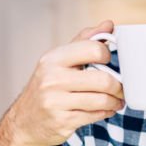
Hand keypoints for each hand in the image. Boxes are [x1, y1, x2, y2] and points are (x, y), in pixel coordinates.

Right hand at [5, 21, 123, 145]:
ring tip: (117, 101)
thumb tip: (108, 24)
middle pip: (103, 79)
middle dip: (118, 86)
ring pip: (102, 100)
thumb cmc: (48, 86)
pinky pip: (96, 115)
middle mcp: (52, 79)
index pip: (93, 49)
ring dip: (115, 102)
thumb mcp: (60, 60)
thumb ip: (84, 41)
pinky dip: (107, 112)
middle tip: (121, 88)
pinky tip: (106, 110)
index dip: (107, 54)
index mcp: (53, 59)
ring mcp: (56, 101)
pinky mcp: (62, 121)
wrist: (25, 121)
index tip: (109, 61)